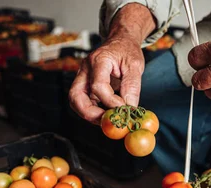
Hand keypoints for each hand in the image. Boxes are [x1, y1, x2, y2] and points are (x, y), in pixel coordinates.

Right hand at [69, 4, 154, 123]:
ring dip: (90, 114)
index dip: (110, 101)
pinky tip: (107, 114)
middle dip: (89, 113)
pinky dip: (94, 111)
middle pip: (75, 96)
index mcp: (98, 60)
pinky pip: (84, 101)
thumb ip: (132, 86)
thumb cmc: (127, 51)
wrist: (120, 42)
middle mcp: (86, 69)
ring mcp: (83, 77)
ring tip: (108, 120)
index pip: (98, 86)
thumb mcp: (135, 65)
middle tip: (107, 122)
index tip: (124, 108)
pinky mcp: (86, 85)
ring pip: (76, 101)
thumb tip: (129, 108)